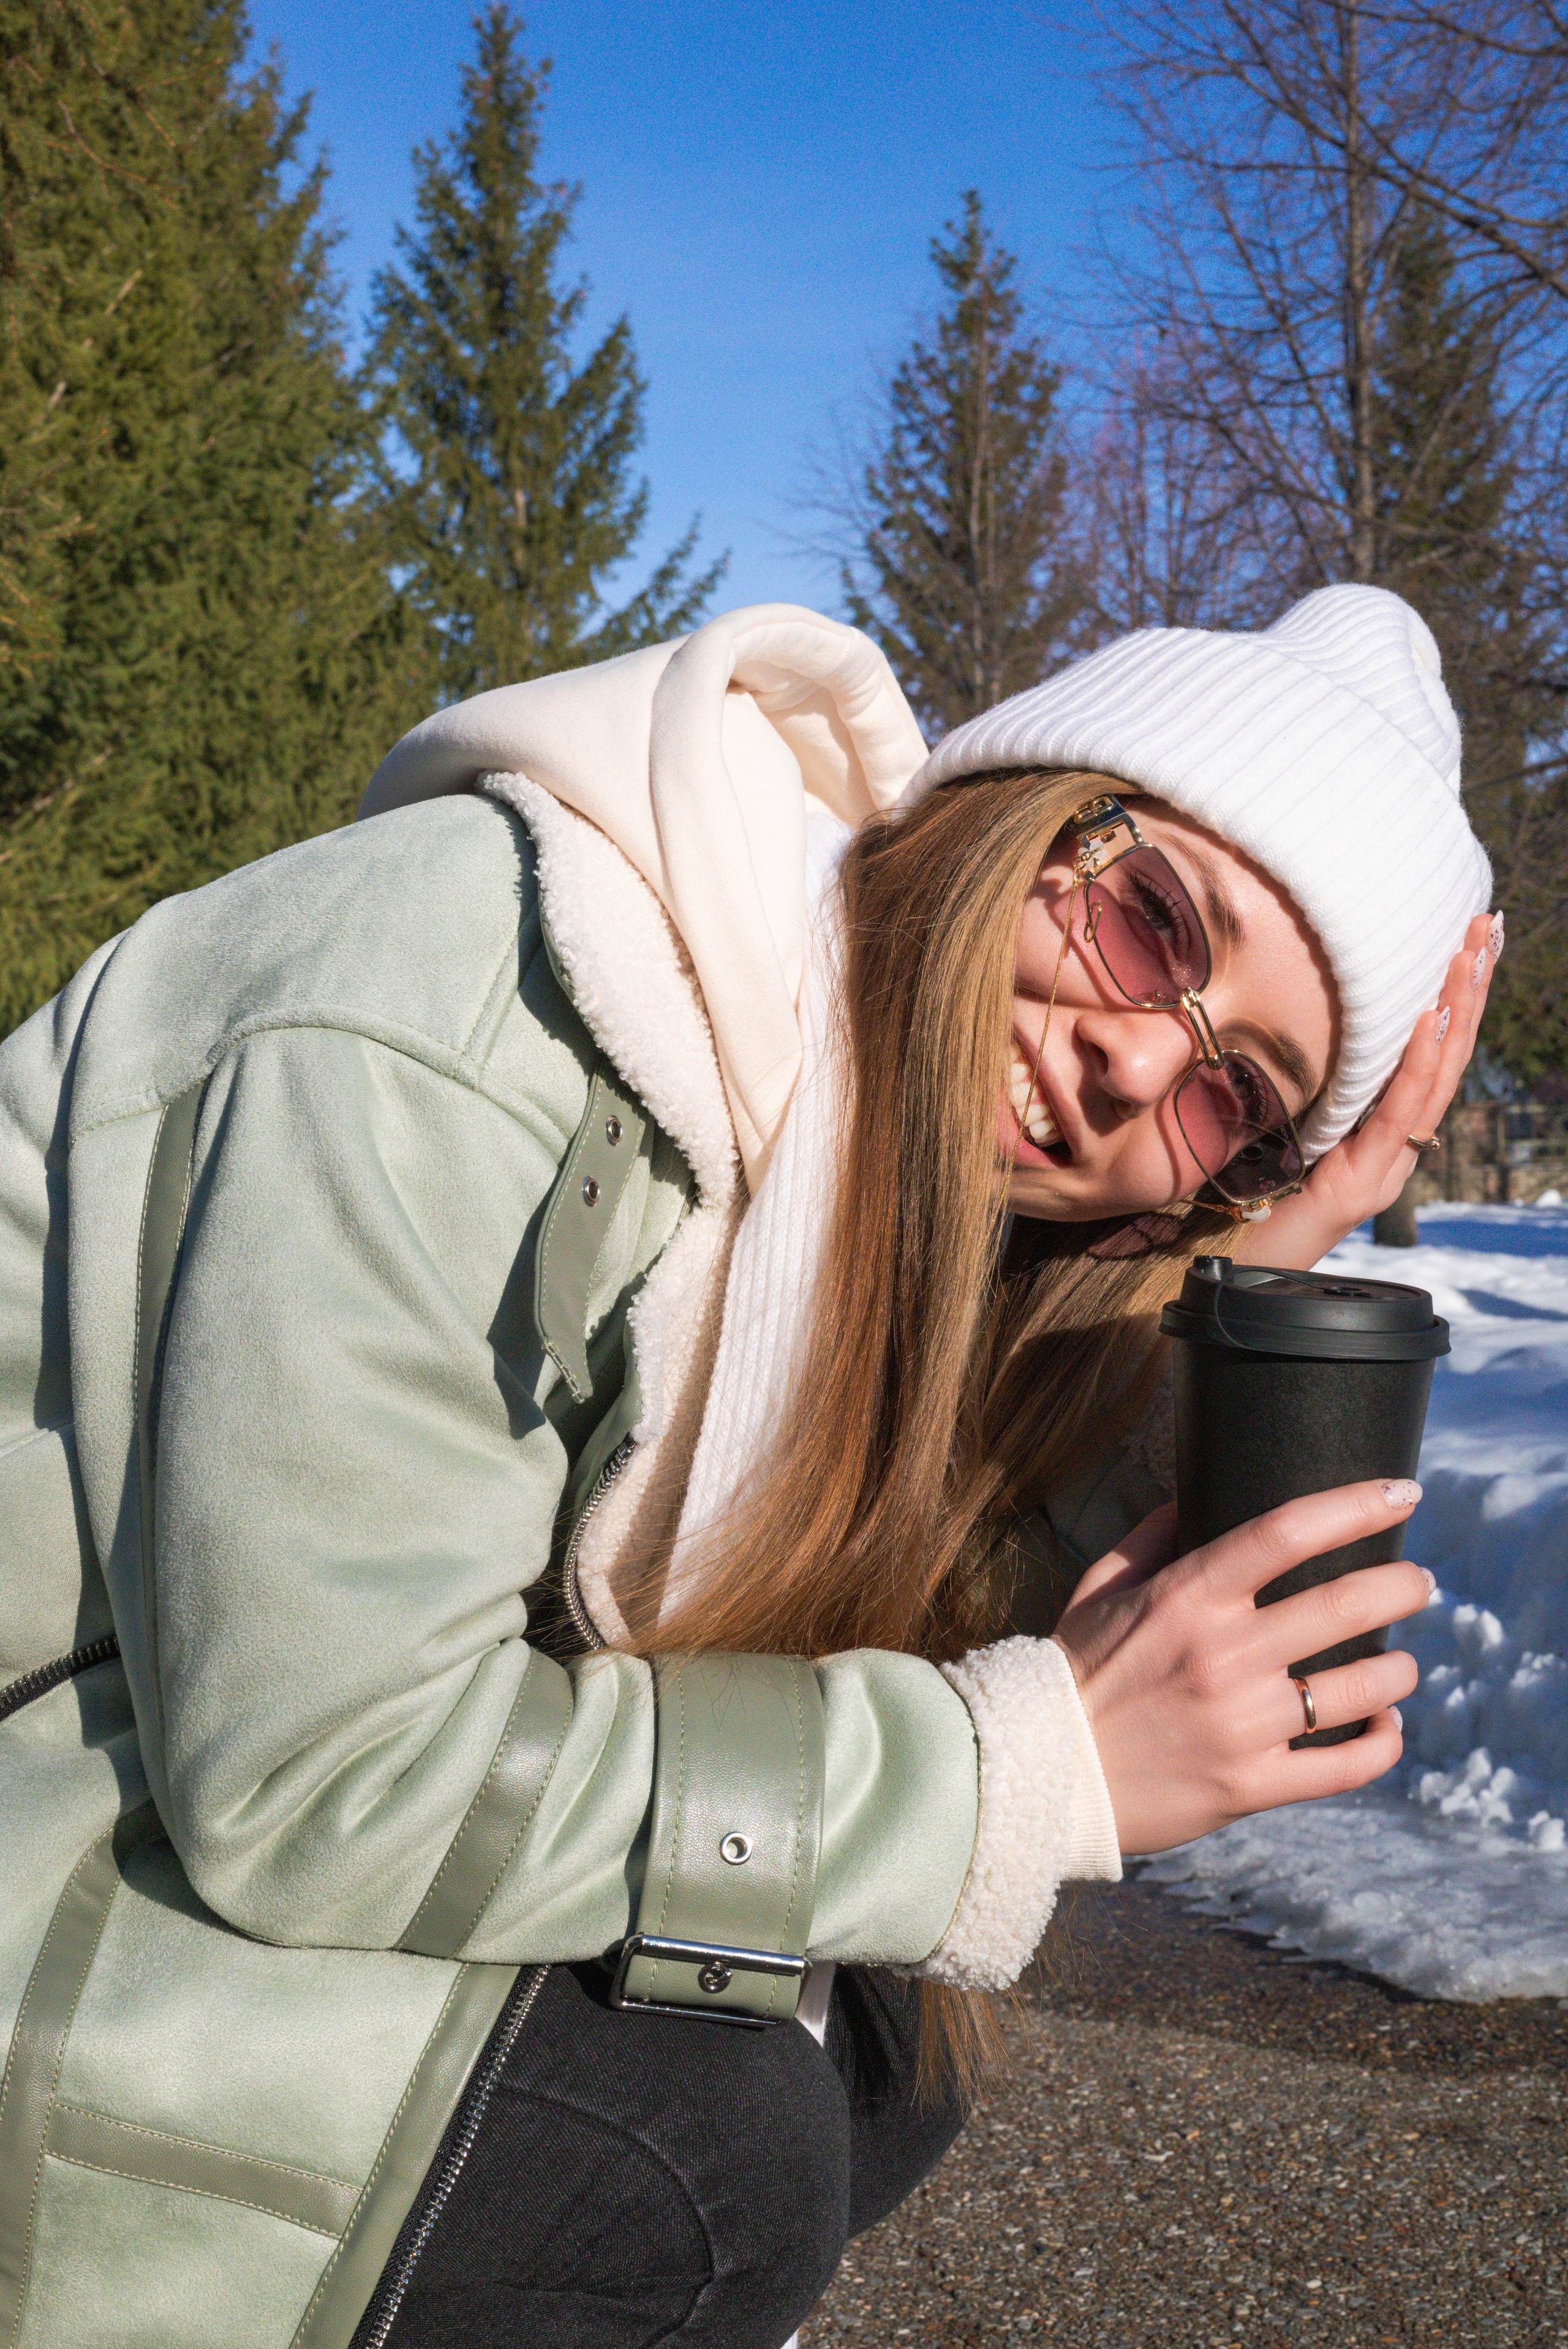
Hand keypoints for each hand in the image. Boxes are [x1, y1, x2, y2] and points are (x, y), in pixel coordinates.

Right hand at [1050, 1481, 1427, 1855]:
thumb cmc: (1073, 1670)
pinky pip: (1344, 1766)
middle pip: (1345, 1605)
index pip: (1287, 1531)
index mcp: (1187, 1596)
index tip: (1402, 1493)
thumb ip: (1152, 1536)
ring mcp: (1242, 1723)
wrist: (1040, 1770)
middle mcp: (1223, 1654)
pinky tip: (1386, 1724)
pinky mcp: (1251, 1784)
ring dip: (1398, 1668)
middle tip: (1418, 1580)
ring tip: (1403, 1662)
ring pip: (1359, 1687)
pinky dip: (1381, 1743)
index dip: (1356, 1504)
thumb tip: (1198, 1497)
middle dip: (1402, 1584)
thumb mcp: (1099, 1586)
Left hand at [1242, 909, 1500, 1270]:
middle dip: (1470, 988)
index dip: (1456, 997)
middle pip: (1447, 1057)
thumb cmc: (1257, 1194)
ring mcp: (1385, 1166)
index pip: (1432, 1054)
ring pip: (1436, 1081)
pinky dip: (1418, 1065)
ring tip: (1466, 956)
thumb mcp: (1290, 1120)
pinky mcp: (1363, 1183)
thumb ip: (1314, 1081)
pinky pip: (1399, 1116)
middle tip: (1485, 925)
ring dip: (1456, 1012)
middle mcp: (1397, 1145)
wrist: (1240, 1266)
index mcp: (1384, 1128)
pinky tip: (1432, 1019)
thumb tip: (1303, 1015)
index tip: (1469, 939)